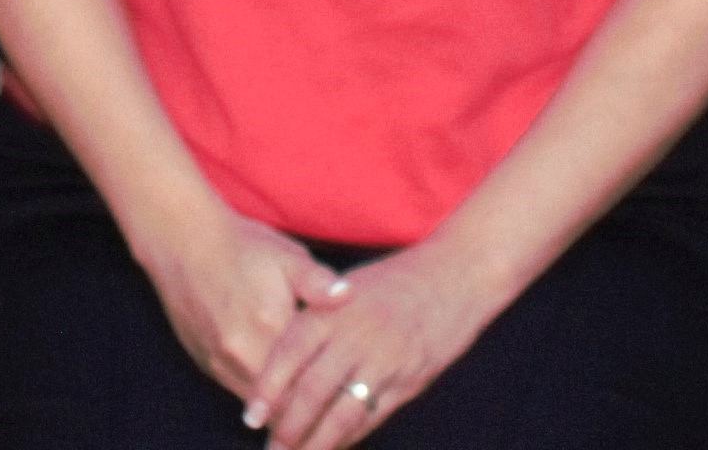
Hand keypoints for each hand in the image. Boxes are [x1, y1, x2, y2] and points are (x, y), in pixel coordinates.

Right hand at [135, 200, 346, 401]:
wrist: (185, 243)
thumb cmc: (243, 246)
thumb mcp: (288, 256)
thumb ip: (319, 282)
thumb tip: (348, 296)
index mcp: (271, 325)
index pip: (307, 378)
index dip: (328, 390)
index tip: (347, 394)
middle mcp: (244, 353)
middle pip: (283, 401)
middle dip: (307, 406)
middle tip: (332, 406)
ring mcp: (222, 363)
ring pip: (260, 405)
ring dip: (282, 407)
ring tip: (308, 406)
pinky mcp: (208, 366)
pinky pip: (240, 394)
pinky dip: (261, 399)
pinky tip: (277, 394)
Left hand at [245, 238, 503, 447]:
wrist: (456, 275)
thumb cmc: (398, 281)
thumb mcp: (351, 287)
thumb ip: (318, 319)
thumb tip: (282, 360)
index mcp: (336, 308)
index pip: (290, 352)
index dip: (267, 388)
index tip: (251, 417)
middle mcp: (357, 334)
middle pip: (311, 391)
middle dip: (287, 427)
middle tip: (272, 447)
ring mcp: (384, 359)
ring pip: (340, 414)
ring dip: (315, 442)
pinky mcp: (408, 380)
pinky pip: (371, 418)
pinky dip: (349, 437)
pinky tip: (336, 445)